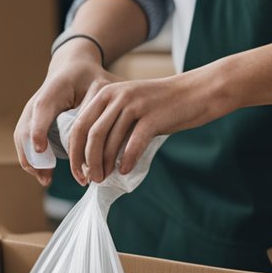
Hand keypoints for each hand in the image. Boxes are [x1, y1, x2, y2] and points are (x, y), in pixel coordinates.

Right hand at [13, 39, 120, 186]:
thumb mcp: (102, 83)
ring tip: (46, 179)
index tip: (41, 148)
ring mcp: (31, 111)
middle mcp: (38, 100)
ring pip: (22, 137)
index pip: (43, 108)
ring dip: (32, 160)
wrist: (72, 68)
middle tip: (46, 177)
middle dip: (34, 154)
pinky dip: (32, 158)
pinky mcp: (31, 121)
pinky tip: (45, 174)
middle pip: (25, 128)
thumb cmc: (90, 77)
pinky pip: (24, 141)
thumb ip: (108, 102)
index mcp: (56, 88)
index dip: (39, 128)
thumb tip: (118, 124)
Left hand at [64, 68, 229, 184]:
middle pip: (90, 135)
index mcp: (106, 92)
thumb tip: (92, 157)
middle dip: (86, 161)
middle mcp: (116, 96)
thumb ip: (111, 123)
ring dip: (104, 165)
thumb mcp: (130, 106)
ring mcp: (134, 105)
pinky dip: (127, 161)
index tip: (78, 172)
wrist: (196, 92)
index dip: (75, 152)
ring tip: (105, 179)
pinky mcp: (152, 116)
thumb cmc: (162, 106)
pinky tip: (125, 171)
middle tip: (90, 180)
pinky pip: (133, 144)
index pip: (79, 125)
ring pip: (109, 141)